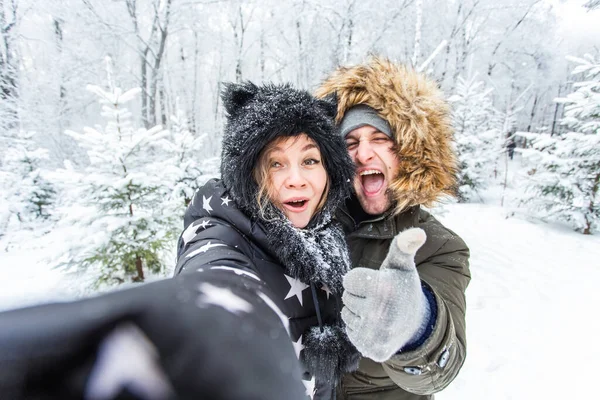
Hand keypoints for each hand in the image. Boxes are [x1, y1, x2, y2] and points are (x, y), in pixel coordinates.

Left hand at [341, 228, 428, 361]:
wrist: (416, 323)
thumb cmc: (403, 287)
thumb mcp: (402, 266)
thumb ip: (403, 246)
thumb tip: (418, 232)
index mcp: (384, 289)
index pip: (348, 280)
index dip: (360, 279)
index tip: (376, 283)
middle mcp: (379, 314)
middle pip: (346, 297)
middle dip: (359, 295)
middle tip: (378, 298)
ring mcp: (375, 335)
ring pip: (346, 315)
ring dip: (358, 312)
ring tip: (378, 311)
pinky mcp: (372, 349)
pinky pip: (350, 333)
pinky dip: (359, 329)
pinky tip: (376, 326)